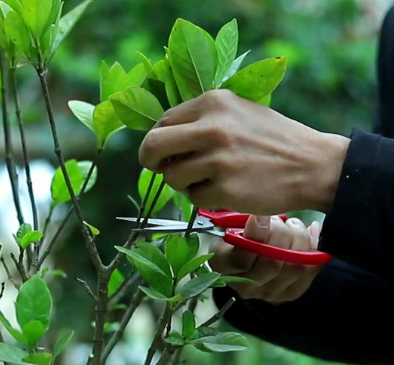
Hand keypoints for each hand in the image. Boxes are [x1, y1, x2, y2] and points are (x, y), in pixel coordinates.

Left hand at [138, 89, 349, 214]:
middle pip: (153, 146)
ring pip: (171, 177)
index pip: (163, 121)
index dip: (158, 139)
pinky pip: (194, 198)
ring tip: (205, 180)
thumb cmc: (272, 138)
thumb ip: (202, 119)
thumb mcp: (238, 111)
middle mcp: (212, 128)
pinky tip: (223, 191)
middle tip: (159, 168)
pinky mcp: (225, 189)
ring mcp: (218, 160)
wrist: (313, 164)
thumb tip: (164, 136)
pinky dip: (203, 199)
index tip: (163, 151)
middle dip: (149, 160)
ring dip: (182, 183)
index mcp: (212, 102)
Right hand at [208, 215, 320, 303]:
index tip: (263, 215)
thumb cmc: (236, 235)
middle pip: (272, 264)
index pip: (241, 258)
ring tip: (293, 224)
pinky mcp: (290, 293)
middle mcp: (245, 287)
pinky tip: (309, 232)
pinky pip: (310, 271)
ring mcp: (269, 293)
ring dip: (298, 240)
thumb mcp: (230, 226)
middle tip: (279, 219)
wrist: (247, 257)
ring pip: (294, 267)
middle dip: (280, 234)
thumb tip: (261, 214)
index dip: (256, 235)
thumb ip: (241, 222)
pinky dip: (313, 248)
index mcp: (224, 267)